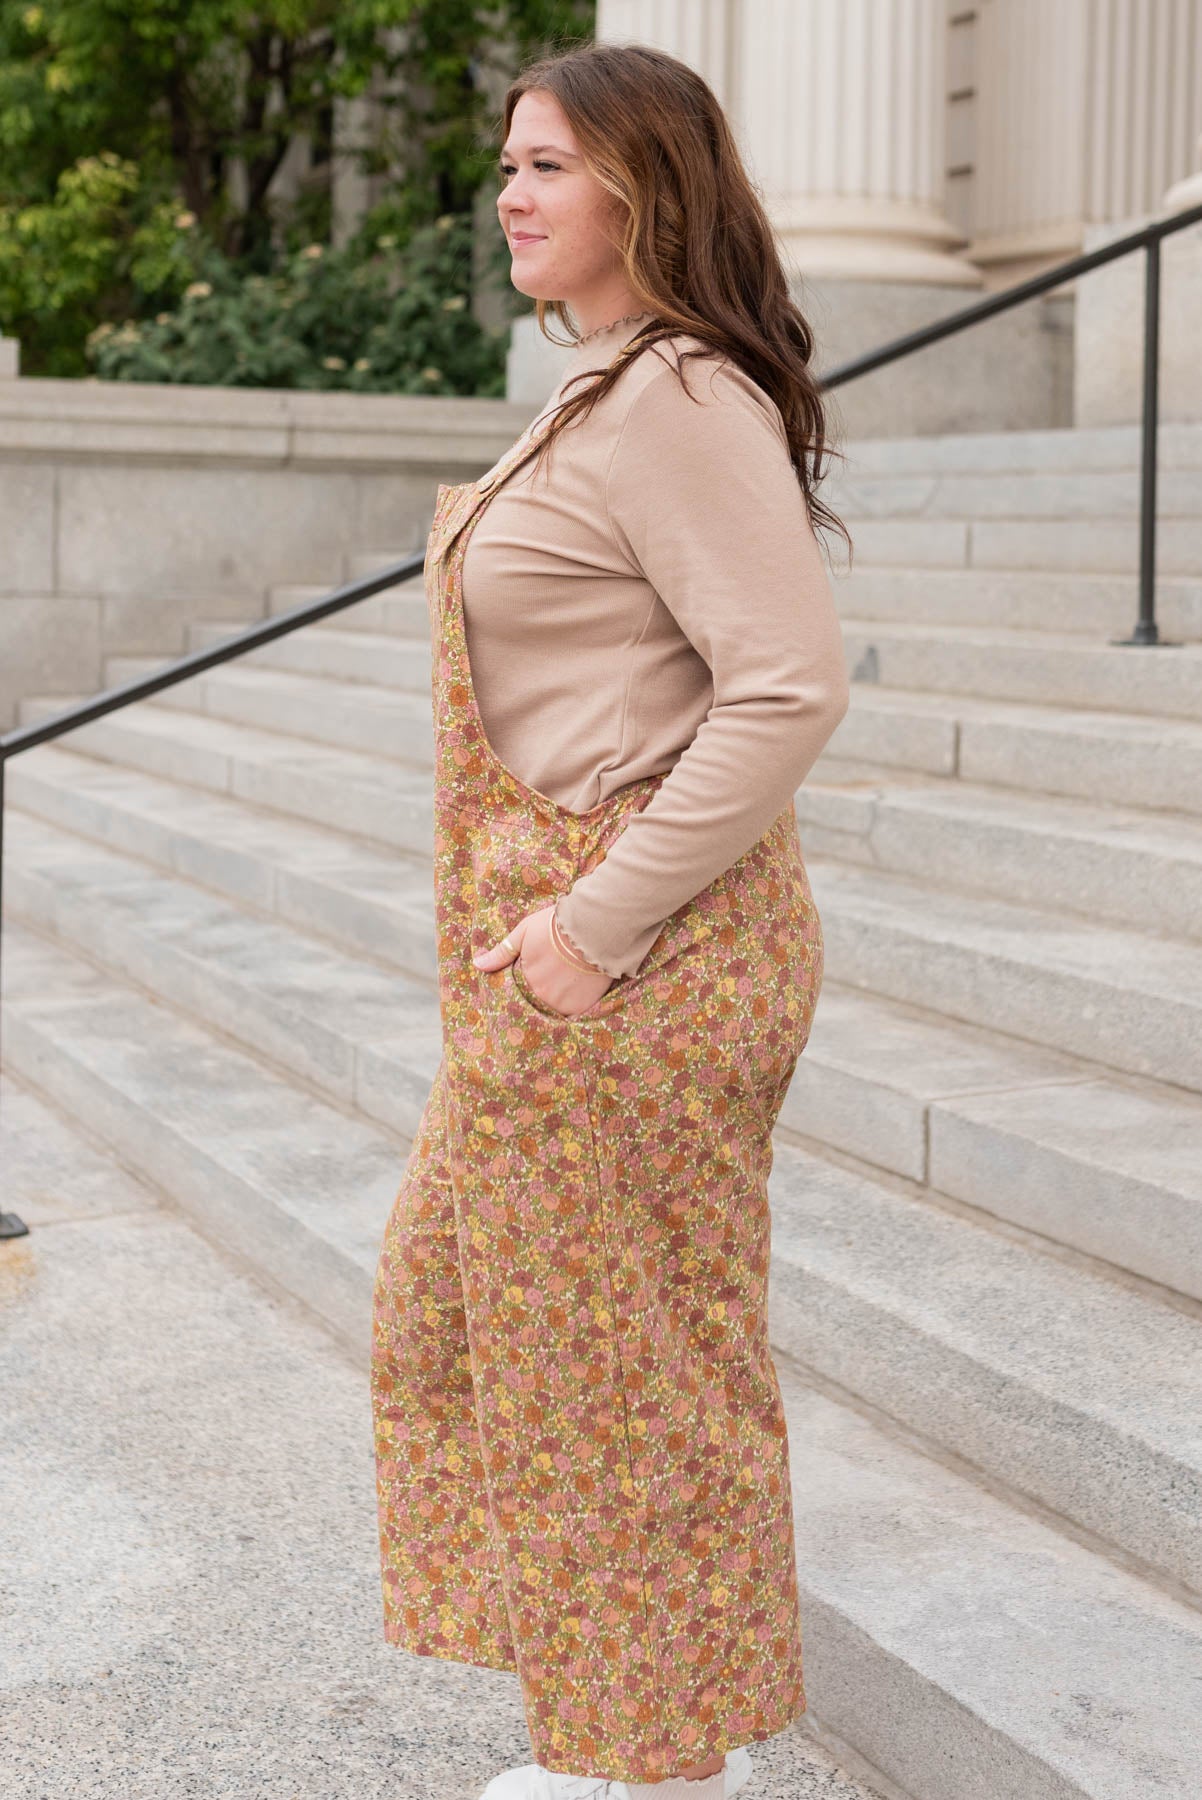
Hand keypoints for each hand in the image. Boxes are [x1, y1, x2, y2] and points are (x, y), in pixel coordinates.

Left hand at [471, 903, 614, 1017]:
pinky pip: (572, 1014)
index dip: (525, 984)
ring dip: (556, 1000)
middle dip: (541, 993)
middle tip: (553, 979)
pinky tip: (577, 992)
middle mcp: (541, 995)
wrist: (593, 927)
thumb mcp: (524, 932)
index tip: (535, 976)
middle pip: (536, 1001)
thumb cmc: (556, 925)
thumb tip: (477, 965)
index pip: (518, 991)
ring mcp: (561, 1003)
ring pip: (553, 1009)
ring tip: (565, 985)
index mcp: (525, 978)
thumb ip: (502, 953)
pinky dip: (572, 1005)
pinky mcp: (581, 1007)